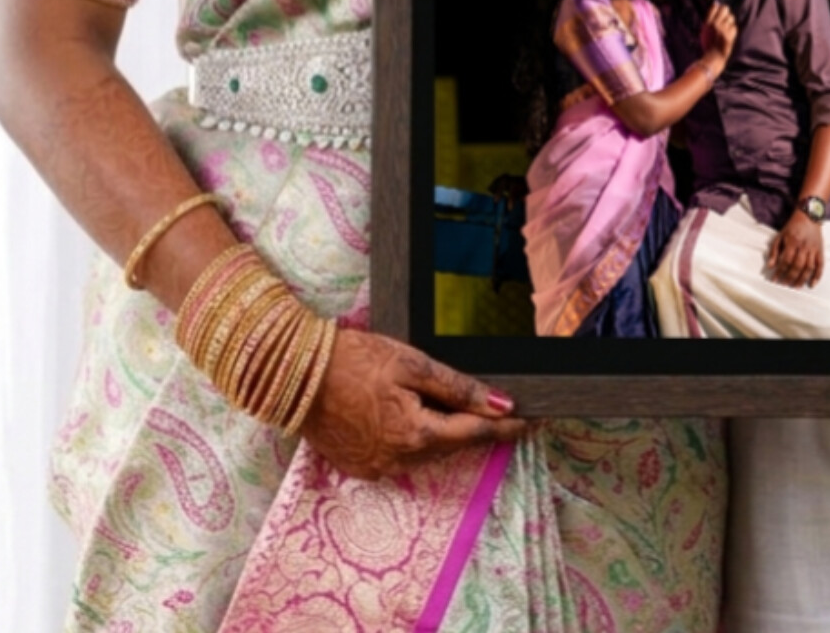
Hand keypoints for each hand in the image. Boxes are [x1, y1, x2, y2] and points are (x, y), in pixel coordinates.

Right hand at [299, 329, 526, 480]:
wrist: (296, 374)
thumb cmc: (355, 360)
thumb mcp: (412, 363)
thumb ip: (457, 388)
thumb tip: (500, 404)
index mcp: (416, 435)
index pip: (475, 433)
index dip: (506, 427)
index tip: (532, 420)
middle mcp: (399, 461)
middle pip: (451, 445)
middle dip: (476, 429)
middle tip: (502, 410)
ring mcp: (377, 468)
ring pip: (427, 453)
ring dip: (445, 434)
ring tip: (459, 410)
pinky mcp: (360, 467)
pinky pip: (401, 457)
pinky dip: (415, 440)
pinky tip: (414, 417)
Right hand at [699, 0, 736, 68]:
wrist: (714, 57)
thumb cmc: (709, 44)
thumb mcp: (705, 31)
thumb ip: (710, 19)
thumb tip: (716, 4)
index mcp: (707, 23)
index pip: (715, 6)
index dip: (719, 7)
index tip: (720, 11)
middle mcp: (715, 24)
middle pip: (725, 8)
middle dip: (726, 12)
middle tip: (726, 18)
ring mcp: (723, 29)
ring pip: (731, 17)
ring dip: (730, 22)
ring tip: (727, 29)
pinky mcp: (730, 35)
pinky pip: (735, 27)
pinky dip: (733, 30)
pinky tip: (729, 35)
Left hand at [765, 209, 824, 288]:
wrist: (809, 216)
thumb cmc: (792, 227)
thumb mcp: (780, 235)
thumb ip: (774, 251)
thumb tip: (770, 266)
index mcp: (792, 242)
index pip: (786, 260)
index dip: (780, 272)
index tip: (775, 280)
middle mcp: (804, 246)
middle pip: (797, 266)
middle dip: (790, 277)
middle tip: (784, 285)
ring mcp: (813, 249)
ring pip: (808, 268)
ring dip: (802, 279)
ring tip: (795, 287)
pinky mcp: (820, 250)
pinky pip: (820, 265)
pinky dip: (817, 276)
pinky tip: (812, 284)